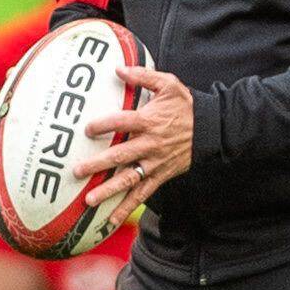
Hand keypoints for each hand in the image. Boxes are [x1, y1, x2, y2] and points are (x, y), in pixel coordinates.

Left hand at [81, 62, 196, 209]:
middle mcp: (151, 144)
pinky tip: (110, 220)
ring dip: (108, 191)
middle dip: (98, 164)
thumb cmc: (186, 105)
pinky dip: (127, 208)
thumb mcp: (169, 84)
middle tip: (77, 170)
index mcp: (150, 121)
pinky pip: (142, 194)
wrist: (211, 129)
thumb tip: (118, 69)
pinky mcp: (161, 175)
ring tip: (88, 200)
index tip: (87, 130)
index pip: (123, 123)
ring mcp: (155, 163)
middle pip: (121, 155)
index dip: (104, 125)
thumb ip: (143, 76)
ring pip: (129, 179)